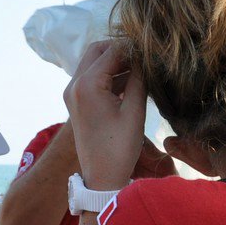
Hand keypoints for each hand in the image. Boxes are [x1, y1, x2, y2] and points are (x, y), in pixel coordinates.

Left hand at [64, 40, 147, 191]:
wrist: (101, 177)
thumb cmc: (120, 148)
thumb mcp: (134, 110)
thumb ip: (138, 78)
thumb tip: (145, 57)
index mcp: (86, 84)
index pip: (112, 50)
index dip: (134, 47)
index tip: (153, 48)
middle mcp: (73, 84)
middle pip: (97, 50)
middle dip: (121, 50)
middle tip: (145, 57)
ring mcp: (72, 93)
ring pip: (94, 62)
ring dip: (115, 62)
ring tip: (142, 69)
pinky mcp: (75, 101)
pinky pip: (91, 77)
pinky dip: (108, 75)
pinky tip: (130, 82)